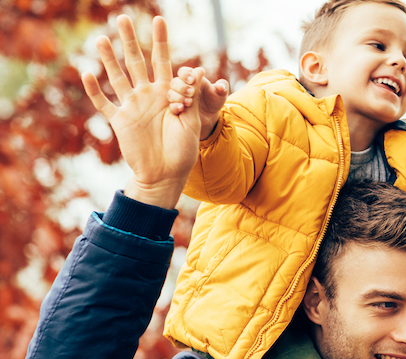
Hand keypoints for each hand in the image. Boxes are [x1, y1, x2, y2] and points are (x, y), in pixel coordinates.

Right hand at [81, 15, 200, 208]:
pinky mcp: (120, 121)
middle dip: (131, 40)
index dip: (161, 41)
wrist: (166, 175)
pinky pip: (104, 103)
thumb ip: (192, 97)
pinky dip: (95, 90)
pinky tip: (87, 73)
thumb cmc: (184, 151)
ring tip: (102, 38)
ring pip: (118, 77)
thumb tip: (199, 70)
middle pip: (137, 62)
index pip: (163, 61)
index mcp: (168, 94)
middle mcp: (148, 96)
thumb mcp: (192, 122)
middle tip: (123, 18)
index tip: (159, 20)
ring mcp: (132, 107)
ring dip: (109, 59)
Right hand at [168, 66, 228, 139]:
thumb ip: (222, 88)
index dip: (185, 74)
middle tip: (192, 92)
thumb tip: (221, 86)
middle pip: (175, 82)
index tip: (192, 79)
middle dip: (181, 87)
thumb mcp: (220, 95)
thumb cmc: (214, 100)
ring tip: (190, 102)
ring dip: (178, 97)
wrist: (210, 116)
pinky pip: (171, 106)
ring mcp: (177, 97)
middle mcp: (182, 86)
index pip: (183, 72)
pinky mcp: (176, 108)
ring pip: (171, 93)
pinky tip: (182, 109)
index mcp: (191, 78)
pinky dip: (175, 107)